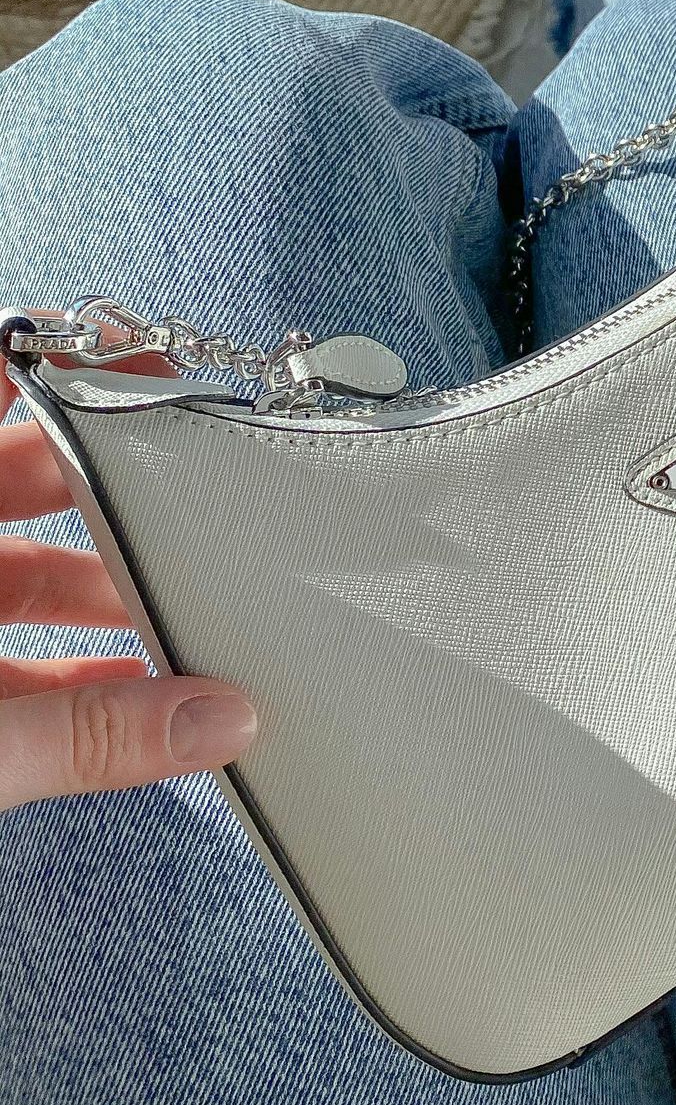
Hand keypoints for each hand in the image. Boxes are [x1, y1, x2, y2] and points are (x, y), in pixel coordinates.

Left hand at [0, 383, 254, 811]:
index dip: (69, 368)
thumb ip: (86, 735)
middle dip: (119, 498)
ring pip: (20, 573)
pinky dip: (67, 670)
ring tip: (193, 623)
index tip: (155, 369)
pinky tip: (142, 702)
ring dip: (102, 596)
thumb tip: (225, 720)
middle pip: (23, 480)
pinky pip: (7, 656)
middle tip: (208, 504)